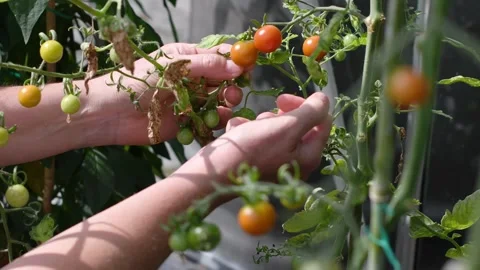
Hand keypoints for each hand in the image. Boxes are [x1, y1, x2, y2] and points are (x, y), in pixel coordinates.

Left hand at [93, 43, 249, 144]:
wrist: (109, 113)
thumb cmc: (136, 81)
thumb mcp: (173, 66)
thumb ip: (206, 65)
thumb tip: (237, 66)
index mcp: (187, 58)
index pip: (218, 56)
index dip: (235, 61)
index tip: (248, 68)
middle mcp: (190, 79)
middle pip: (222, 80)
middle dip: (232, 84)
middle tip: (234, 91)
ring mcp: (188, 101)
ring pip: (218, 101)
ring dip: (226, 102)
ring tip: (226, 104)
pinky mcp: (185, 122)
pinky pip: (207, 121)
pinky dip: (216, 121)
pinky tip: (216, 120)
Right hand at [176, 92, 331, 181]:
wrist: (213, 174)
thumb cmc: (252, 150)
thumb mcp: (286, 126)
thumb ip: (310, 112)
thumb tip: (324, 100)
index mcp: (309, 156)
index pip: (321, 122)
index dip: (305, 104)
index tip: (282, 98)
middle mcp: (296, 162)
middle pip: (297, 125)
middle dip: (277, 116)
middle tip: (264, 116)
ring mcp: (276, 163)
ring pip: (274, 129)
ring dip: (259, 122)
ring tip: (245, 129)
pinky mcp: (257, 162)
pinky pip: (257, 138)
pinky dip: (246, 131)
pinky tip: (235, 135)